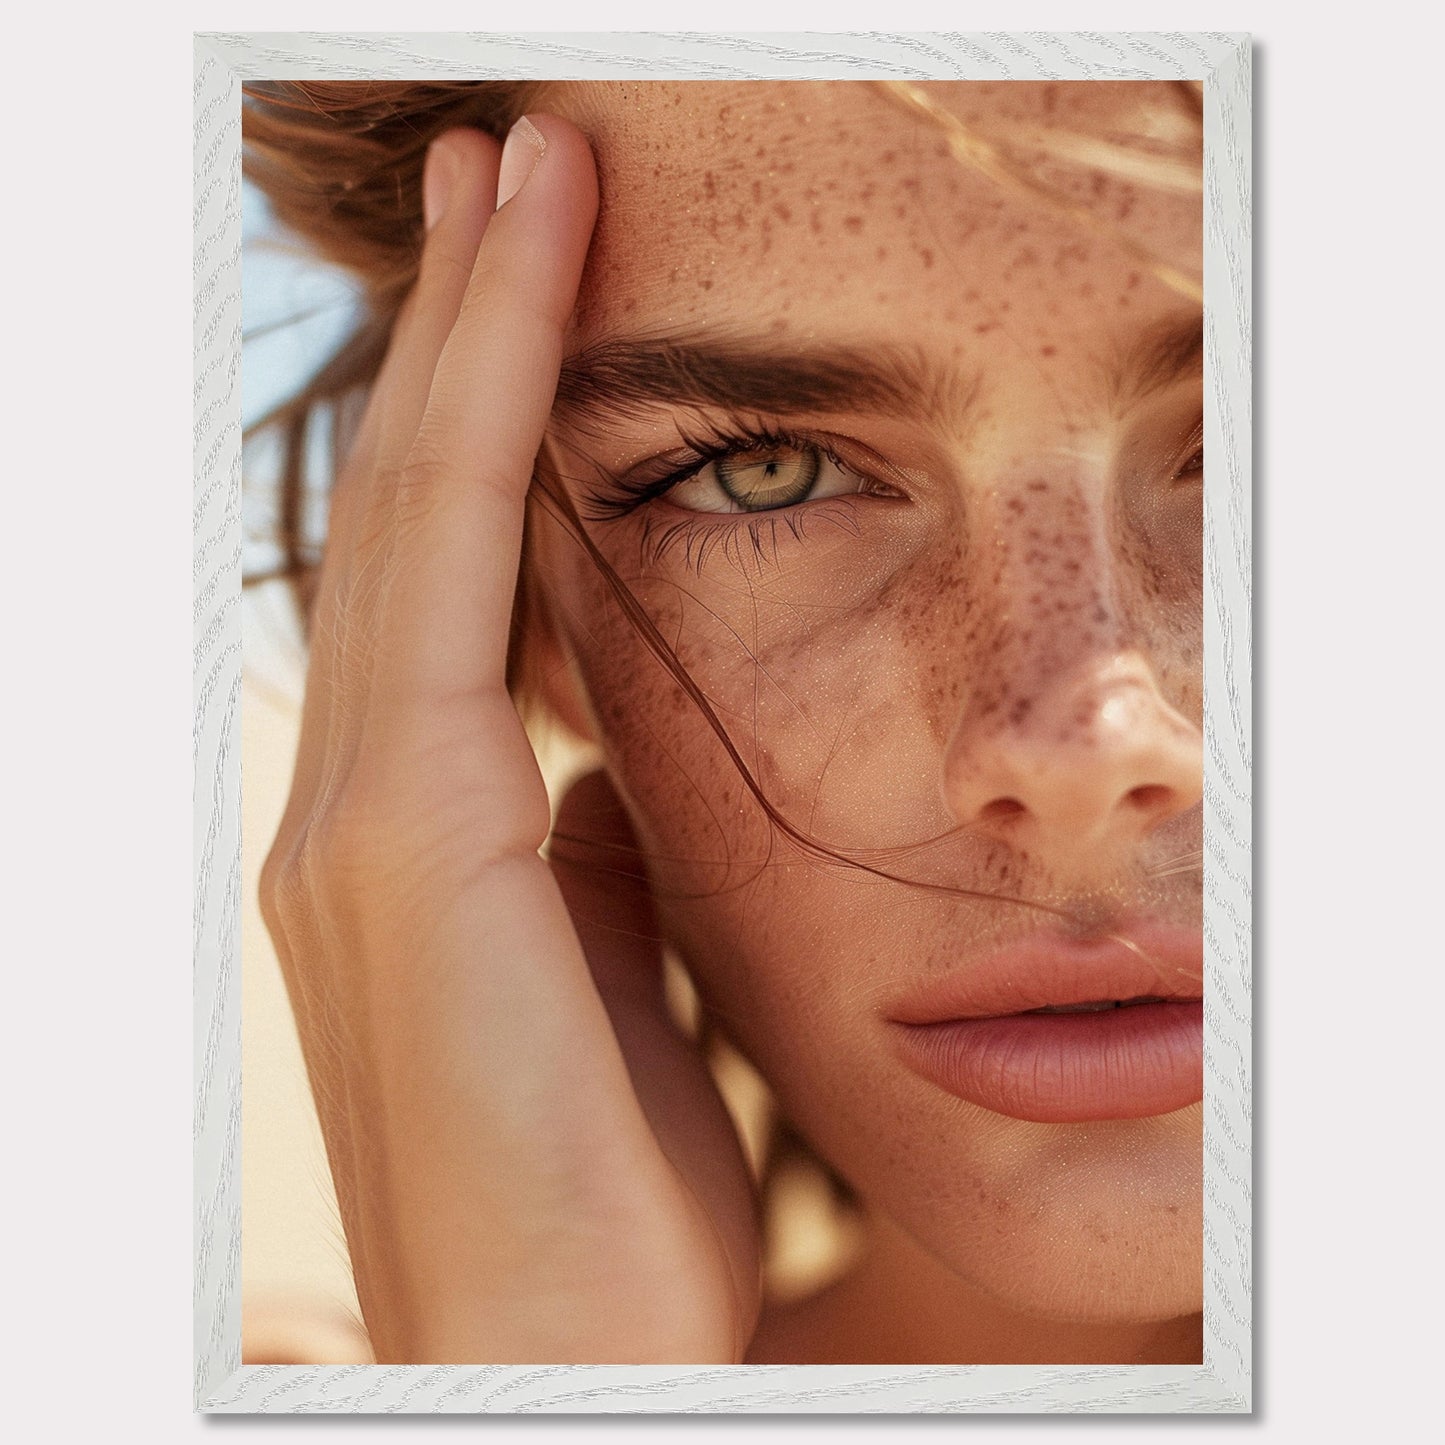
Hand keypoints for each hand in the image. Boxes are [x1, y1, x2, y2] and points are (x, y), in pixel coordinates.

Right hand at [259, 117, 760, 1364]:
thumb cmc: (609, 1184)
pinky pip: (449, 580)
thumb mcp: (613, 979)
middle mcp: (350, 804)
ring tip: (523, 178)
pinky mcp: (398, 846)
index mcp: (414, 838)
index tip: (542, 269)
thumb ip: (589, 859)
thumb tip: (602, 764)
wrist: (577, 1352)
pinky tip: (527, 301)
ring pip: (418, 514)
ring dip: (471, 338)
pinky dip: (484, 427)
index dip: (491, 414)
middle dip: (466, 329)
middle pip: (415, 511)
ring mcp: (353, 819)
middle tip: (515, 163)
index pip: (453, 574)